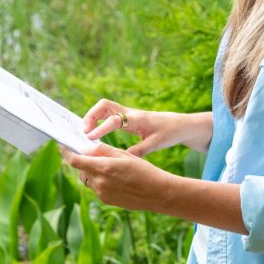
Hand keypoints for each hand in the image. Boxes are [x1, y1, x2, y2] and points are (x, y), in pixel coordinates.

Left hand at [60, 142, 171, 211]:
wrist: (157, 193)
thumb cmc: (143, 170)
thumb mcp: (124, 155)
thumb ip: (102, 150)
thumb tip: (85, 147)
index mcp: (103, 167)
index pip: (75, 160)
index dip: (66, 153)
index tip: (63, 146)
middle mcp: (99, 182)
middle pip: (80, 169)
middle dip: (82, 161)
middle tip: (91, 154)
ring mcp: (101, 193)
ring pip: (88, 179)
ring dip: (91, 171)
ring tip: (108, 167)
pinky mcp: (106, 200)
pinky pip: (96, 188)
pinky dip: (99, 180)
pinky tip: (115, 178)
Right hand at [82, 98, 205, 156]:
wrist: (179, 124)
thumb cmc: (169, 133)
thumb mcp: (156, 144)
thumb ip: (139, 150)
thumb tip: (121, 158)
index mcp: (137, 119)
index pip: (115, 120)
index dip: (101, 128)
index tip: (90, 138)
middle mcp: (130, 113)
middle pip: (104, 105)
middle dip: (91, 116)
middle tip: (84, 132)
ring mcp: (128, 113)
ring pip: (104, 108)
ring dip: (93, 117)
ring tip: (85, 133)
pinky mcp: (127, 117)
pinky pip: (108, 114)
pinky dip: (98, 120)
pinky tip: (94, 133)